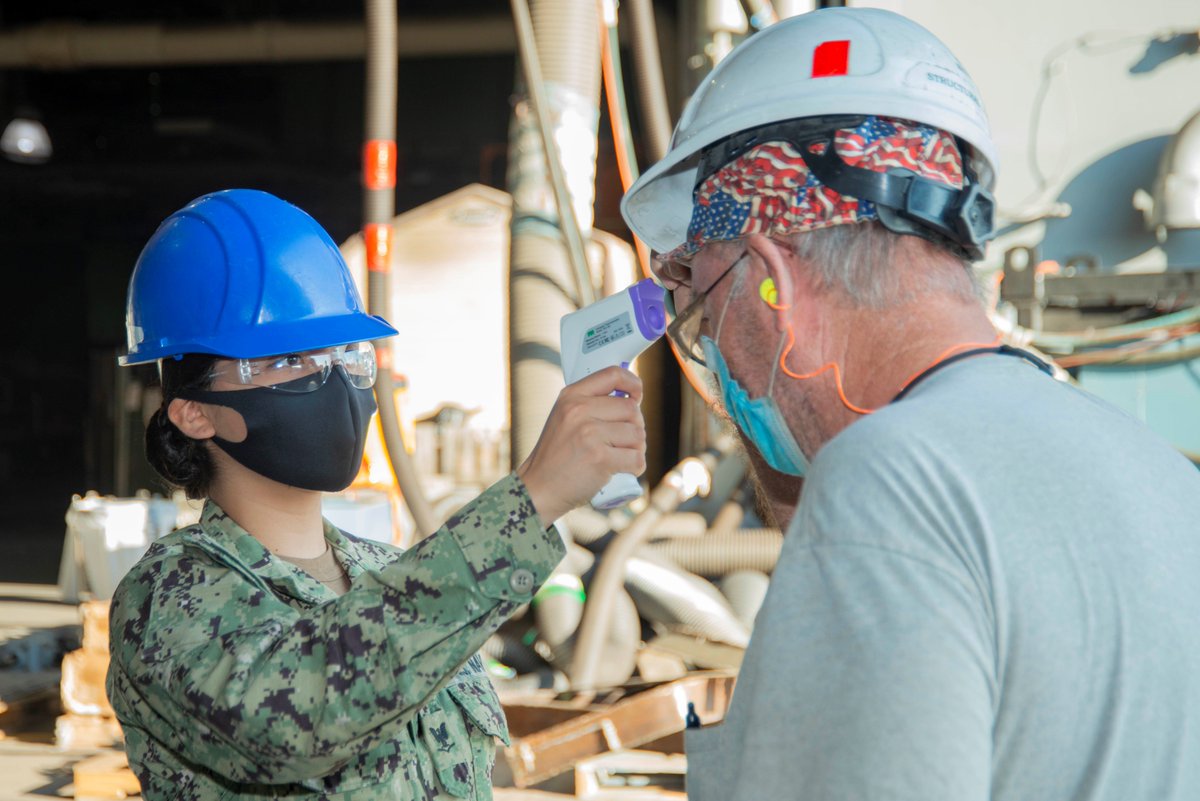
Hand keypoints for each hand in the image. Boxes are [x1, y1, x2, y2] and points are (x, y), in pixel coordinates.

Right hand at [517, 366, 645, 523]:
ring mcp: (589, 434)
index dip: (633, 384)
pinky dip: (635, 467)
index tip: (637, 397)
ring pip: (637, 434)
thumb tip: (631, 399)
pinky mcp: (599, 458)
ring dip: (636, 449)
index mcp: (571, 396)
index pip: (612, 374)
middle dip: (635, 427)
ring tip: (620, 457)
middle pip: (631, 409)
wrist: (539, 488)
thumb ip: (590, 405)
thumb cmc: (557, 456)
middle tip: (623, 442)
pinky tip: (622, 470)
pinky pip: (636, 458)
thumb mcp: (564, 418)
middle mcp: (579, 410)